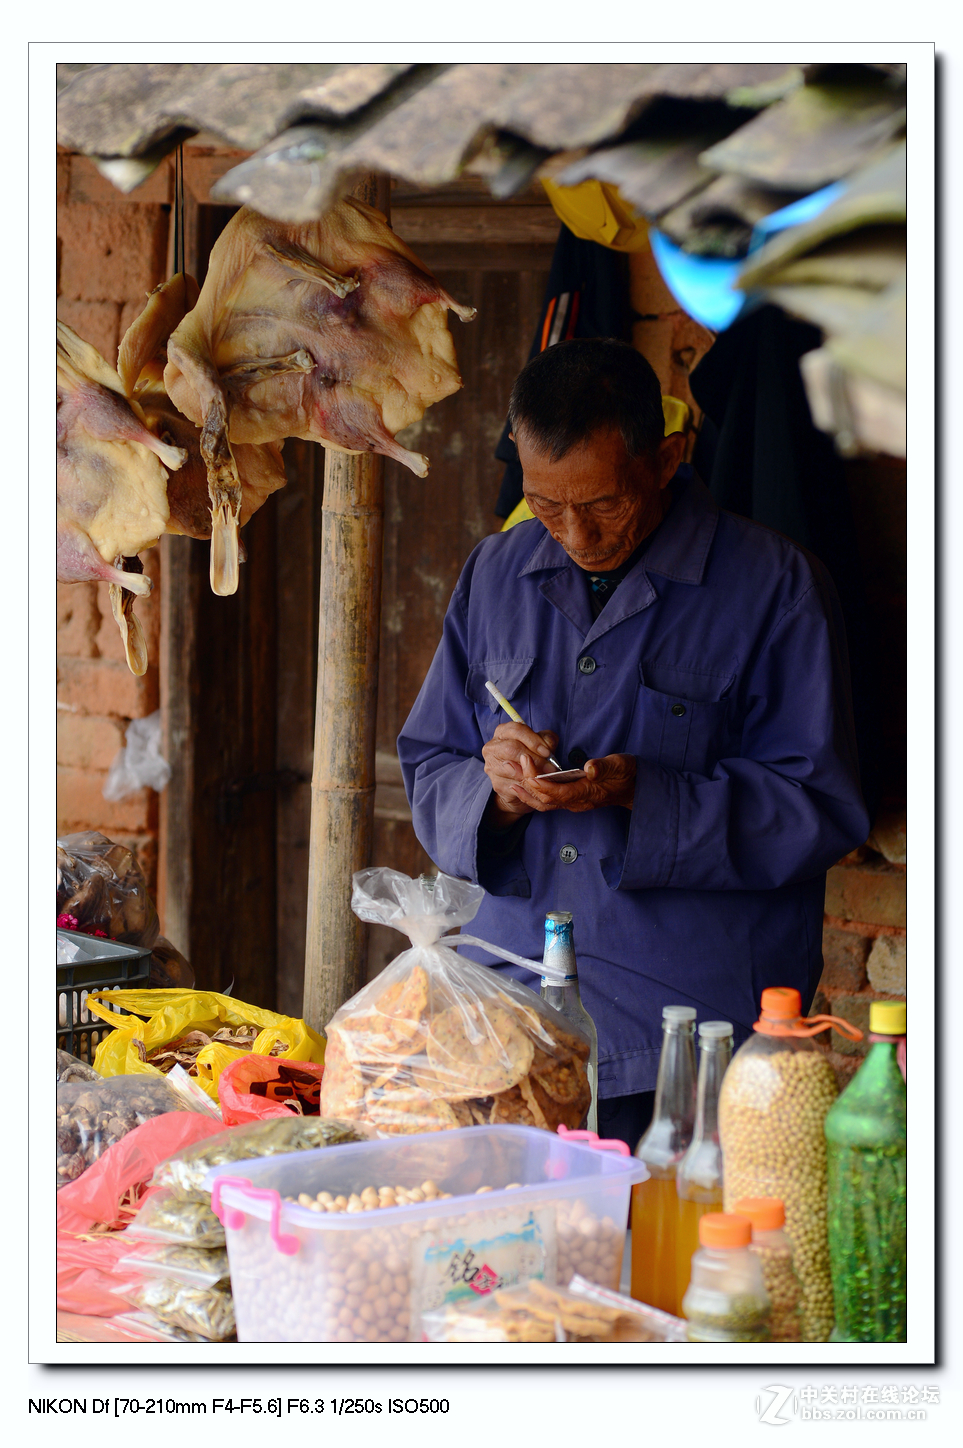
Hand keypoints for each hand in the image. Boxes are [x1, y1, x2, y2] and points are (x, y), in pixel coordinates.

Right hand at [482, 722, 558, 824]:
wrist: (519, 780)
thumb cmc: (531, 756)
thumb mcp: (540, 743)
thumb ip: (546, 740)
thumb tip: (548, 748)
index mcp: (503, 732)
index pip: (516, 730)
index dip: (533, 741)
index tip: (547, 752)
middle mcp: (493, 747)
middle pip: (511, 748)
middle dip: (534, 759)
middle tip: (550, 768)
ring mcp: (492, 766)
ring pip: (513, 770)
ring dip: (533, 775)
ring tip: (546, 777)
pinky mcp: (496, 784)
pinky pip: (515, 786)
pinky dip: (529, 788)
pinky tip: (538, 787)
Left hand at [509, 752, 636, 813]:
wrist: (634, 788)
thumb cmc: (627, 774)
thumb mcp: (620, 765)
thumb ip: (604, 767)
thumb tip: (590, 768)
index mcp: (586, 793)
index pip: (555, 792)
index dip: (538, 780)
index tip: (526, 761)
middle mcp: (577, 802)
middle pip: (544, 799)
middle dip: (525, 783)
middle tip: (510, 764)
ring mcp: (573, 804)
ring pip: (543, 804)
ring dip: (525, 791)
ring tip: (509, 775)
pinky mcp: (571, 800)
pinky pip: (547, 802)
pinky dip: (532, 795)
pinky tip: (521, 785)